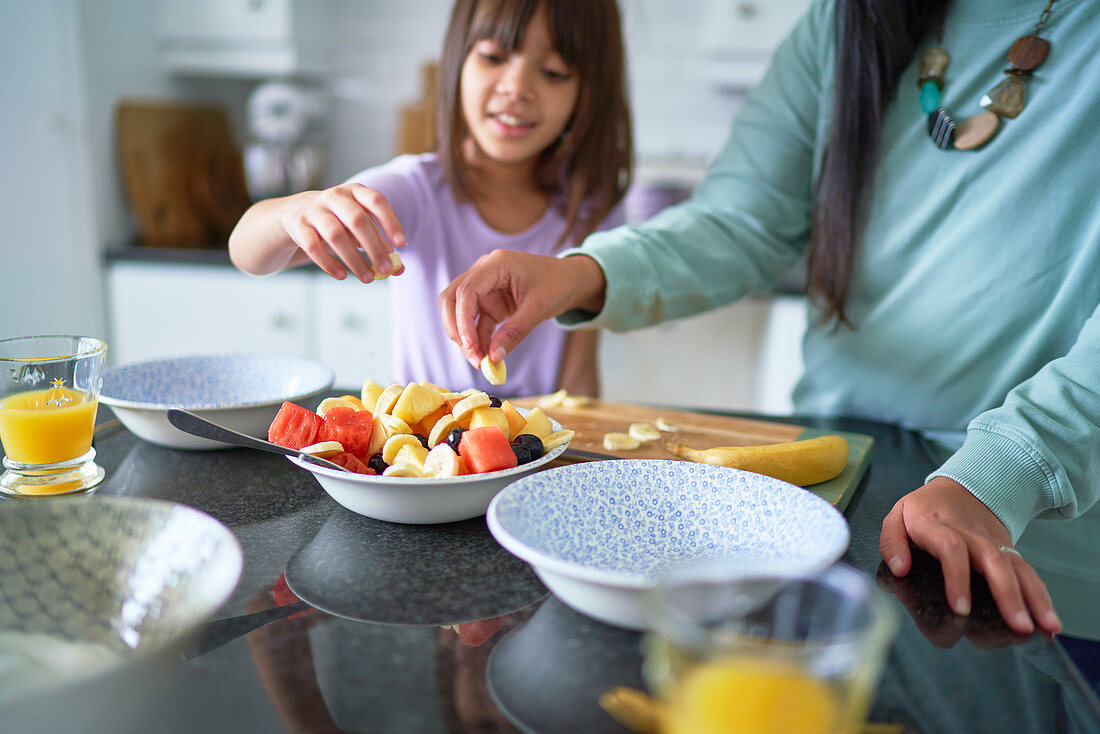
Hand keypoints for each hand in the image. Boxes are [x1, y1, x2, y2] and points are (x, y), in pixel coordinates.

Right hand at [277, 183, 405, 281]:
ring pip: (335, 235)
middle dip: (374, 247)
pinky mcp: (298, 225)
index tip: (401, 244)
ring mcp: (314, 209)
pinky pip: (313, 246)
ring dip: (354, 260)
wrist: (298, 212)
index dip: (390, 222)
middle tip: (386, 270)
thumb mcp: (361, 226)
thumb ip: (380, 245)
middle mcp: (335, 196)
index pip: (376, 201)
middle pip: (357, 220)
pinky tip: (342, 275)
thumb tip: (398, 269)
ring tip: (368, 278)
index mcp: (356, 191)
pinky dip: (329, 263)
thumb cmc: (340, 221)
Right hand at [439, 250, 605, 365]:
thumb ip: (515, 332)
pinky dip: (477, 338)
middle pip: (452, 298)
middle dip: (456, 329)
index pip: (466, 291)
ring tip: (479, 360)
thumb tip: (493, 357)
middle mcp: (484, 271)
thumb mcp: (539, 308)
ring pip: (458, 311)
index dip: (462, 321)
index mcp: (496, 264)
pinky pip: (474, 321)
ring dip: (464, 336)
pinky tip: (486, 356)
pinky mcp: (488, 301)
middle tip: (471, 355)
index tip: (471, 347)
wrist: (570, 280)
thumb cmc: (558, 285)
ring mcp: (484, 286)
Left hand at [879, 476, 1061, 635]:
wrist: (959, 488)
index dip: (958, 578)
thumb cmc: (923, 511)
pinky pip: (1027, 571)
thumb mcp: (896, 518)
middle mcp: (969, 532)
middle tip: (1017, 625)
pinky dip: (1041, 595)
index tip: (961, 609)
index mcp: (936, 524)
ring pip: (1016, 565)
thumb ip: (891, 542)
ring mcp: (992, 540)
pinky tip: (1049, 620)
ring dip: (1033, 597)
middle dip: (1007, 594)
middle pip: (992, 559)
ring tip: (1044, 628)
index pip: (951, 547)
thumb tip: (900, 568)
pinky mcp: (1008, 549)